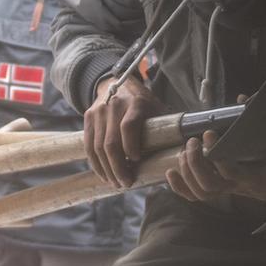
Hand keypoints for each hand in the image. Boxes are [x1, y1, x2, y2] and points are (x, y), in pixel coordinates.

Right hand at [85, 72, 154, 188]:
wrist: (116, 82)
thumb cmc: (143, 103)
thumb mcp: (156, 109)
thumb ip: (163, 128)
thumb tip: (177, 155)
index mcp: (135, 103)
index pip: (128, 127)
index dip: (131, 147)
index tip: (137, 161)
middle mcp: (114, 105)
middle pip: (111, 143)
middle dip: (118, 167)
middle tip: (127, 183)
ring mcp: (98, 111)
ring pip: (98, 147)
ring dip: (107, 170)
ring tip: (116, 183)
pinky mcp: (88, 117)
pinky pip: (89, 146)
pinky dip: (96, 164)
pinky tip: (104, 175)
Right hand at [166, 133, 265, 206]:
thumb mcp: (255, 144)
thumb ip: (244, 126)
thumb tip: (242, 97)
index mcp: (225, 183)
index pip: (195, 194)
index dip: (179, 186)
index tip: (168, 170)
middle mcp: (230, 188)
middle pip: (200, 190)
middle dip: (187, 168)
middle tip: (187, 146)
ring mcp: (240, 184)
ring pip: (210, 186)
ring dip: (197, 164)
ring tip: (197, 143)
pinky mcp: (253, 176)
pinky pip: (230, 171)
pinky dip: (219, 155)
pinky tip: (212, 138)